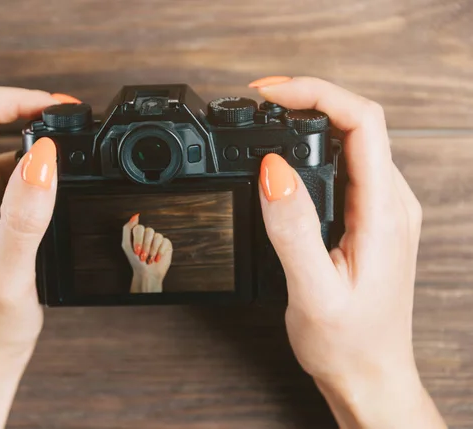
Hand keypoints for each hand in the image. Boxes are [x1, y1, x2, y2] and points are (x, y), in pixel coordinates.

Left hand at [0, 87, 79, 428]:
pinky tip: (53, 196)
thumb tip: (46, 156)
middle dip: (36, 118)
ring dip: (39, 148)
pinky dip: (36, 172)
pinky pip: (7, 171)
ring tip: (70, 173)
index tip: (62, 110)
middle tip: (79, 132)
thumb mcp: (10, 272)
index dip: (20, 99)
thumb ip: (26, 213)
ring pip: (2, 145)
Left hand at [121, 214, 172, 292]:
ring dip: (152, 250)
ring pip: (157, 236)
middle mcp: (148, 234)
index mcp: (138, 233)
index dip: (138, 240)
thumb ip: (127, 229)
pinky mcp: (166, 244)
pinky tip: (156, 259)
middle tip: (143, 256)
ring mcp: (158, 238)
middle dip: (145, 246)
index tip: (136, 251)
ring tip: (149, 259)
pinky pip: (165, 242)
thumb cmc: (135, 261)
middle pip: (149, 231)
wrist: (146, 274)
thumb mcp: (126, 245)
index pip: (139, 228)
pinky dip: (159, 252)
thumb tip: (136, 215)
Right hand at [249, 76, 445, 427]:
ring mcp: (383, 209)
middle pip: (357, 121)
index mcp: (384, 213)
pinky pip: (346, 164)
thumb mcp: (314, 290)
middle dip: (307, 97)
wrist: (370, 373)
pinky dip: (313, 146)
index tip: (269, 94)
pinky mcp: (370, 217)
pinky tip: (288, 156)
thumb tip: (272, 168)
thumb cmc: (348, 342)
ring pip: (351, 139)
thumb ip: (294, 228)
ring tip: (268, 118)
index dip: (315, 93)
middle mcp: (391, 202)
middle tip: (259, 100)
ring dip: (310, 119)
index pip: (361, 122)